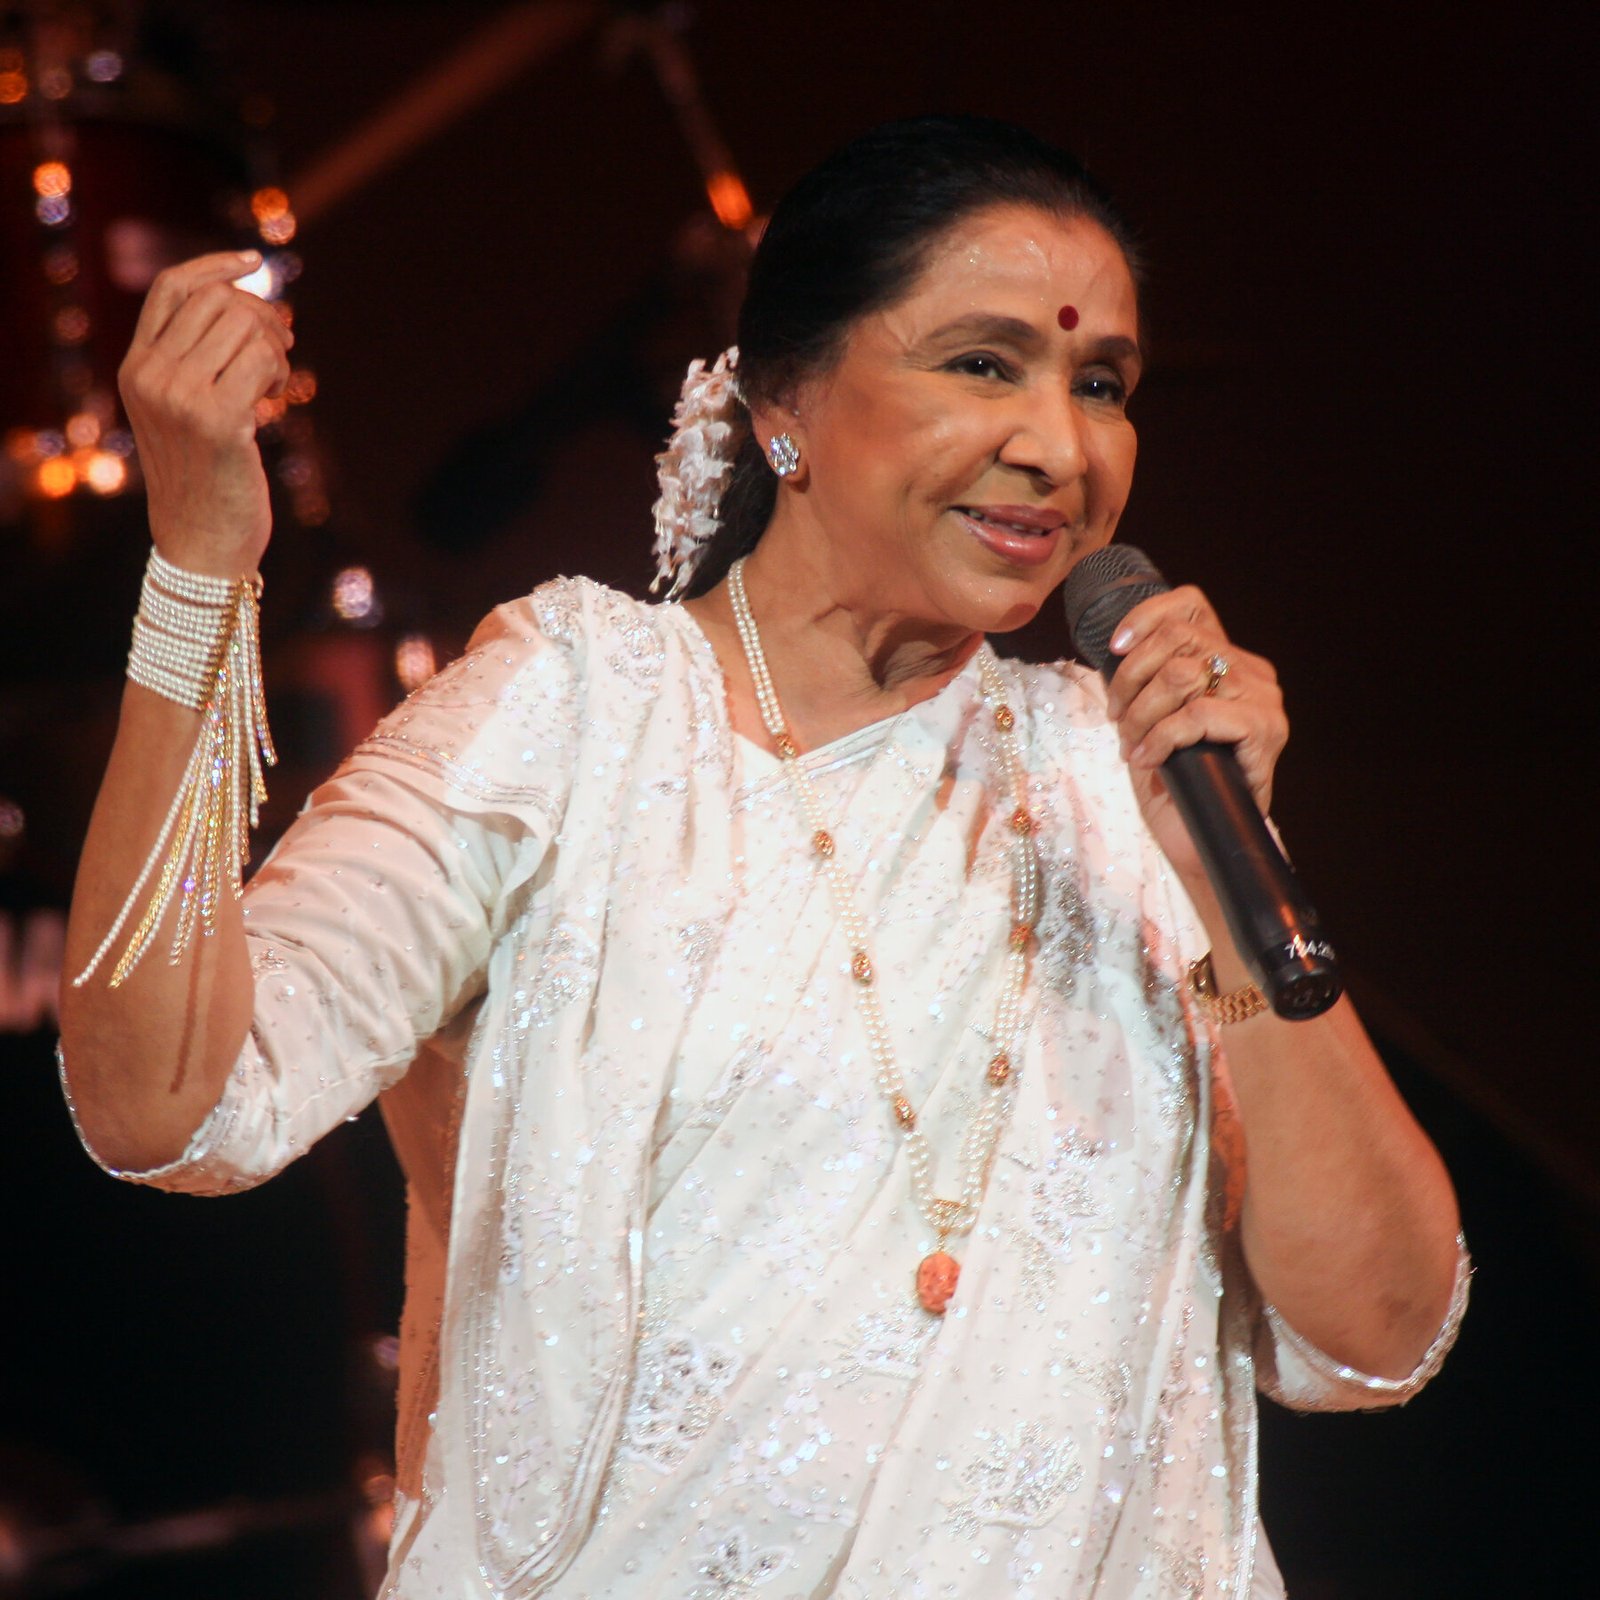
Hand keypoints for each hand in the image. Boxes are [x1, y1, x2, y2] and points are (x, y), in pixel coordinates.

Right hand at [118, 250, 293, 577]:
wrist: (202, 541)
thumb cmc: (205, 478)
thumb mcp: (185, 412)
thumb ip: (197, 363)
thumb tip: (248, 308)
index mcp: (135, 367)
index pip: (173, 289)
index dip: (217, 266)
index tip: (256, 261)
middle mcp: (148, 375)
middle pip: (218, 299)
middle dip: (262, 314)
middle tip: (283, 348)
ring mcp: (179, 396)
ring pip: (244, 325)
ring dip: (276, 346)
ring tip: (277, 381)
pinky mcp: (217, 420)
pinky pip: (263, 360)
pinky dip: (281, 371)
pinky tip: (278, 398)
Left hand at [1103, 584, 1288, 893]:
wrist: (1199, 838)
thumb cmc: (1174, 780)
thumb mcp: (1150, 718)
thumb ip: (1146, 680)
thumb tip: (1113, 651)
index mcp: (1228, 659)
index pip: (1191, 604)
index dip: (1145, 616)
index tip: (1113, 648)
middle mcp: (1252, 671)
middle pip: (1178, 638)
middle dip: (1131, 677)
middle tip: (1116, 718)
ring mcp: (1263, 699)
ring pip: (1183, 674)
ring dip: (1142, 711)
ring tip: (1131, 742)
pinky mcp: (1265, 731)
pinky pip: (1198, 715)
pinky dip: (1162, 736)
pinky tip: (1149, 758)